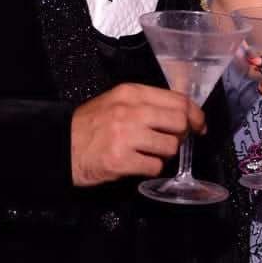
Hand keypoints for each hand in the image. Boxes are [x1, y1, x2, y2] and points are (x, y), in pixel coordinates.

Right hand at [71, 84, 205, 186]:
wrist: (62, 145)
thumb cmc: (91, 125)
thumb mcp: (117, 102)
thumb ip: (146, 103)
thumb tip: (182, 114)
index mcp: (132, 93)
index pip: (177, 100)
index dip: (195, 114)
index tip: (199, 125)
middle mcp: (130, 111)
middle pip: (179, 122)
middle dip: (182, 135)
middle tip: (173, 141)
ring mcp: (126, 136)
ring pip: (170, 147)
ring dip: (164, 154)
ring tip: (147, 152)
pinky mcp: (121, 160)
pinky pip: (154, 167)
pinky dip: (150, 169)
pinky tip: (137, 164)